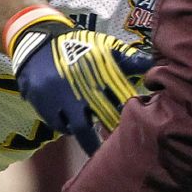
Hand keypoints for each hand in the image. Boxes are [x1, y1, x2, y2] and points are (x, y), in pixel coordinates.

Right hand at [9, 15, 153, 153]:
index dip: (123, 115)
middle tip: (112, 150)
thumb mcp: (104, 47)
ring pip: (75, 128)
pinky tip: (73, 127)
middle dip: (103, 137)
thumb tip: (151, 66)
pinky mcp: (42, 102)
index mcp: (96, 72)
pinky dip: (66, 128)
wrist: (39, 41)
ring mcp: (57, 96)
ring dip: (86, 137)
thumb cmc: (79, 47)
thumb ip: (127, 60)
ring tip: (95, 145)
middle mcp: (77, 86)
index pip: (115, 99)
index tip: (132, 126)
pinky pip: (57, 124)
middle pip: (93, 122)